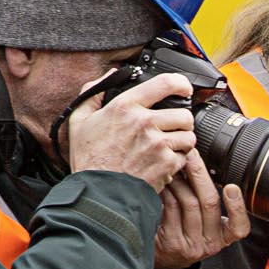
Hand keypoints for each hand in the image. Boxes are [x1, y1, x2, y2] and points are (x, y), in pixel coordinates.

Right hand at [65, 71, 196, 191]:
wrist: (98, 193)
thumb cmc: (89, 159)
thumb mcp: (80, 120)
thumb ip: (93, 92)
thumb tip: (110, 74)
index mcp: (125, 106)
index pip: (165, 83)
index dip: (181, 83)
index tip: (184, 88)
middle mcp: (144, 122)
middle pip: (184, 114)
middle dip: (181, 121)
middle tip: (171, 129)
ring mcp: (157, 143)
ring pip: (189, 136)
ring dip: (181, 142)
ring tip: (166, 148)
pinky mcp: (167, 163)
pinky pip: (185, 157)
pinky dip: (177, 161)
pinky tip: (161, 163)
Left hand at [153, 151, 251, 268]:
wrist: (164, 260)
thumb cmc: (185, 234)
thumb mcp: (205, 225)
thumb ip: (209, 203)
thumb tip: (202, 166)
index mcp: (223, 237)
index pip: (238, 227)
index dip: (237, 207)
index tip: (231, 187)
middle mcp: (210, 243)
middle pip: (209, 203)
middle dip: (199, 174)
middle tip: (191, 154)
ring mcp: (190, 244)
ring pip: (188, 202)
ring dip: (180, 179)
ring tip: (173, 163)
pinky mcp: (170, 241)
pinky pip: (170, 207)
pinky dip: (167, 190)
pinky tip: (164, 180)